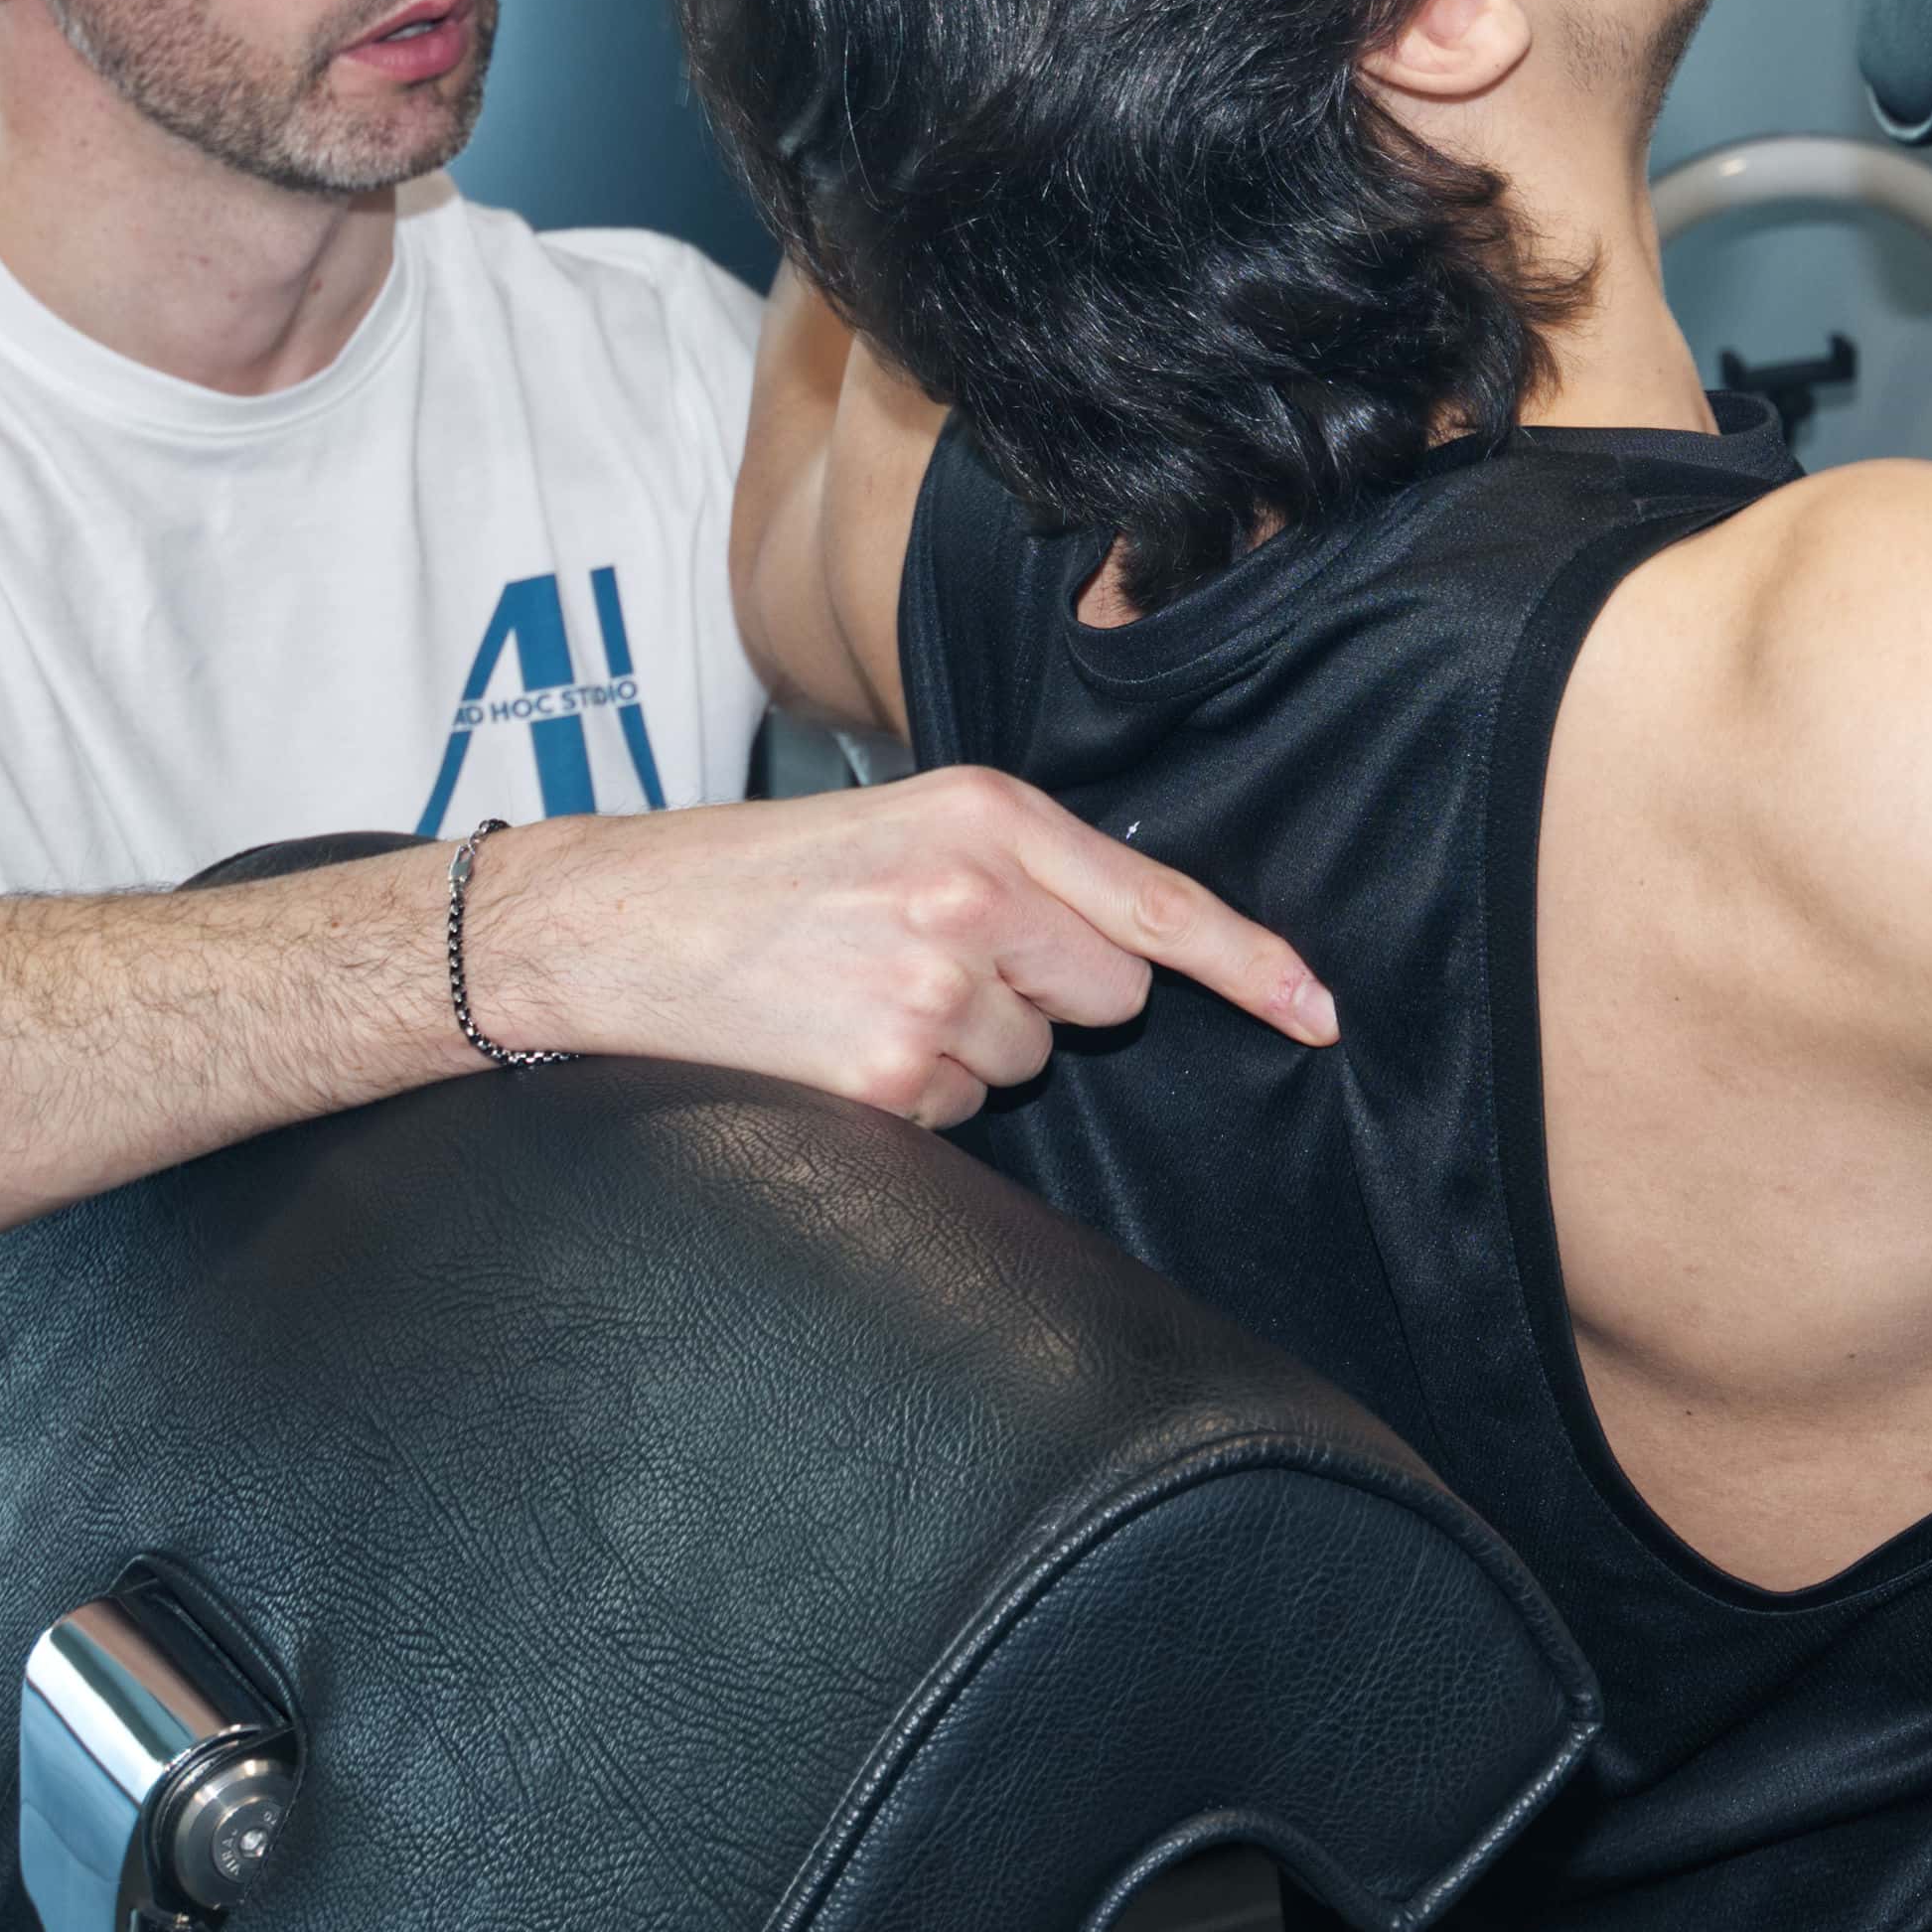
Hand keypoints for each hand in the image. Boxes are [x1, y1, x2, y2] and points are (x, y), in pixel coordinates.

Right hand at [461, 773, 1332, 1126]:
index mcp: (988, 816)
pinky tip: (835, 1045)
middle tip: (931, 964)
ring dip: (964, 1049)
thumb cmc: (758, 876)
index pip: (1160, 905)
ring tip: (859, 997)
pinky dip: (908, 1098)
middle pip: (1109, 998)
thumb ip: (1020, 869)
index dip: (1254, 967)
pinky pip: (958, 1115)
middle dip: (1046, 1000)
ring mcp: (933, 989)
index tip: (1322, 1014)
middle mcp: (975, 895)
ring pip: (1028, 1064)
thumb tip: (1128, 950)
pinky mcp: (886, 1076)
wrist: (609, 924)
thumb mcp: (907, 826)